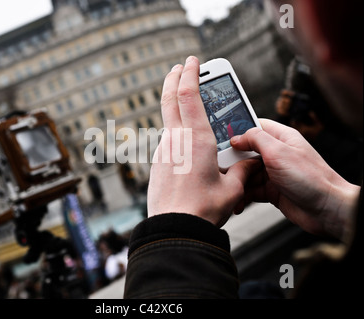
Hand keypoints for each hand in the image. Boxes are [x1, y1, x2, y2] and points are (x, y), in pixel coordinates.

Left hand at [147, 56, 257, 226]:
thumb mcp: (233, 188)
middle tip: (177, 67)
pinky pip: (169, 142)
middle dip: (172, 78)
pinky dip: (177, 134)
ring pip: (168, 121)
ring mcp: (163, 151)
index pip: (188, 94)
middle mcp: (176, 140)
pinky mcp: (158, 164)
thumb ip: (242, 170)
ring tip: (190, 110)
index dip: (189, 73)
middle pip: (168, 99)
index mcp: (197, 139)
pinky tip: (188, 146)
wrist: (174, 229)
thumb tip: (249, 163)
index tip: (191, 60)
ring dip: (176, 108)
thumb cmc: (204, 209)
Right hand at [231, 119, 359, 239]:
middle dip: (233, 162)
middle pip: (245, 153)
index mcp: (281, 138)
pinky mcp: (271, 190)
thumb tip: (236, 137)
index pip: (254, 127)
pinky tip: (238, 201)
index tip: (221, 140)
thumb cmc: (311, 179)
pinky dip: (243, 196)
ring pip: (245, 173)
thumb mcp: (278, 152)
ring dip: (237, 182)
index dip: (237, 132)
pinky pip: (250, 190)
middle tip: (223, 170)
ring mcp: (273, 173)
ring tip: (230, 190)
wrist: (326, 210)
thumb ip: (255, 138)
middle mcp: (276, 154)